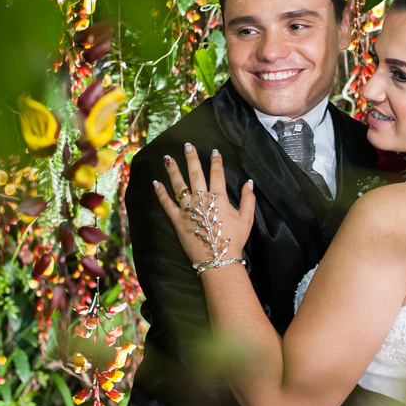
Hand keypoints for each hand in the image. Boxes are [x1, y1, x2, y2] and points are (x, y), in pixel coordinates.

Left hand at [152, 144, 255, 267]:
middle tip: (187, 145)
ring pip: (179, 185)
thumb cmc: (234, 239)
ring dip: (173, 170)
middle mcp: (201, 199)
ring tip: (167, 158)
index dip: (216, 162)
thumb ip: (248, 199)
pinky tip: (156, 182)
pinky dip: (160, 193)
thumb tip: (248, 182)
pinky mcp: (177, 220)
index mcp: (218, 198)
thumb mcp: (246, 219)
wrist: (218, 259)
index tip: (214, 151)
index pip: (217, 174)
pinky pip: (166, 204)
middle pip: (195, 174)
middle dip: (192, 158)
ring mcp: (187, 209)